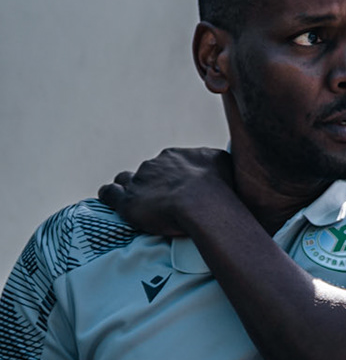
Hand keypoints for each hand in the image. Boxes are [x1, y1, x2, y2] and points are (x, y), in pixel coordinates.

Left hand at [98, 148, 235, 238]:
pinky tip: (113, 201)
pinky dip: (110, 196)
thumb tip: (213, 160)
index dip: (170, 176)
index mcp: (174, 155)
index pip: (166, 163)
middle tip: (163, 200)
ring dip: (130, 188)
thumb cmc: (219, 186)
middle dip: (152, 183)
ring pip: (126, 180)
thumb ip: (212, 159)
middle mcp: (154, 164)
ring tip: (138, 202)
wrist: (203, 204)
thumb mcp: (222, 161)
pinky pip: (109, 193)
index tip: (179, 189)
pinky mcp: (127, 201)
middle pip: (147, 172)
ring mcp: (139, 182)